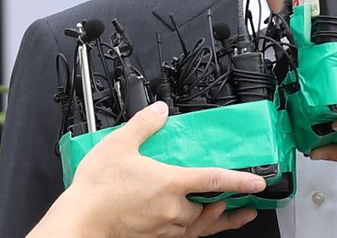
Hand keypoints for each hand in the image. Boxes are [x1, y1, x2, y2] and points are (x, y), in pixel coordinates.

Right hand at [28, 102, 265, 237]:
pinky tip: (194, 228)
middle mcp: (172, 211)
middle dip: (228, 203)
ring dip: (217, 221)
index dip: (240, 181)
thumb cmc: (96, 190)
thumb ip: (144, 125)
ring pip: (199, 228)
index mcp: (170, 185)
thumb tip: (160, 111)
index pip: (215, 181)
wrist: (77, 225)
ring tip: (231, 216)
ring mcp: (163, 230)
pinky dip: (196, 232)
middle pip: (210, 209)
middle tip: (246, 199)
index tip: (259, 183)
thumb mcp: (120, 145)